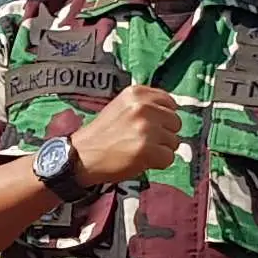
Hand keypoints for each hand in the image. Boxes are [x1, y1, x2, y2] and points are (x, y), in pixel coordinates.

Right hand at [68, 85, 184, 186]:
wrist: (81, 156)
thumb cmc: (102, 134)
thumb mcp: (121, 107)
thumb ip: (145, 105)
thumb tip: (172, 114)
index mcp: (136, 93)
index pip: (170, 103)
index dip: (164, 117)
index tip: (152, 126)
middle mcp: (143, 107)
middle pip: (176, 122)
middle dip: (164, 134)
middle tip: (144, 141)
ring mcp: (146, 128)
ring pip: (174, 141)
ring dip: (161, 150)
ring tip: (140, 150)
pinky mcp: (147, 149)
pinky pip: (169, 158)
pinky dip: (158, 163)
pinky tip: (141, 161)